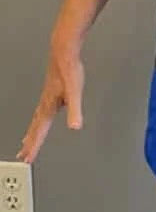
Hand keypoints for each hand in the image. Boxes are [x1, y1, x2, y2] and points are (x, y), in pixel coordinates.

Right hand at [19, 41, 85, 163]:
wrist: (64, 53)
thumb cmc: (69, 70)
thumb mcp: (75, 92)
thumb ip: (75, 110)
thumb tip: (75, 126)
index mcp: (49, 107)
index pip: (40, 131)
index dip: (35, 146)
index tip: (28, 158)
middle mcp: (45, 105)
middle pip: (35, 129)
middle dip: (30, 144)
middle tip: (24, 157)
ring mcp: (46, 99)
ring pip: (35, 122)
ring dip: (31, 134)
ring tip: (25, 144)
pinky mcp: (50, 94)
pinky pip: (40, 114)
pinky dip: (36, 122)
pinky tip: (39, 121)